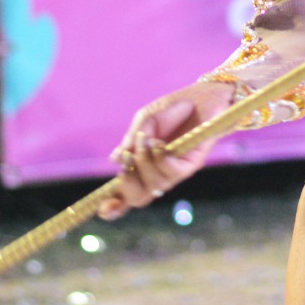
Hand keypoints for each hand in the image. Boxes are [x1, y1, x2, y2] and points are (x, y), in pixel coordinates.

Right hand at [97, 81, 233, 219]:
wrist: (203, 95)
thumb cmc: (173, 109)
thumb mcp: (145, 120)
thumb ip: (130, 140)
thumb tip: (114, 161)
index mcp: (143, 167)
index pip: (127, 195)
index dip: (114, 208)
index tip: (102, 210)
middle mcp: (159, 174)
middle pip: (138, 198)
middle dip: (127, 184)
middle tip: (127, 161)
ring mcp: (175, 171)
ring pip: (154, 186)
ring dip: (144, 162)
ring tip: (146, 138)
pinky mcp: (192, 164)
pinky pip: (173, 174)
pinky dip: (160, 159)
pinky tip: (159, 143)